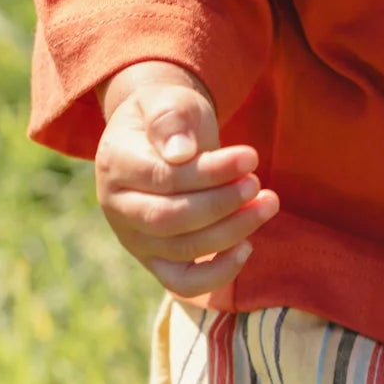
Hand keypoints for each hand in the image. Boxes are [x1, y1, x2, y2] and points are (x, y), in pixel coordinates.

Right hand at [94, 61, 278, 296]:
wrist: (159, 134)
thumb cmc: (168, 115)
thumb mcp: (168, 101)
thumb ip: (170, 119)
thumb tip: (180, 152)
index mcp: (116, 164)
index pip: (163, 178)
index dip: (209, 173)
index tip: (250, 157)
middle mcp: (118, 207)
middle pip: (169, 219)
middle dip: (221, 204)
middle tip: (257, 183)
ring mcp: (135, 238)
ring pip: (181, 251)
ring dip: (230, 231)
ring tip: (267, 203)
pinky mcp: (156, 259)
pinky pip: (182, 283)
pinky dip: (217, 274)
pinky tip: (247, 246)